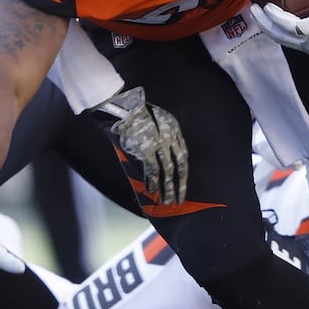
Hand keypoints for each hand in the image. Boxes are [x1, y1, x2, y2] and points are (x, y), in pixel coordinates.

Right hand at [97, 86, 187, 204]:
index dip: (183, 172)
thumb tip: (161, 158)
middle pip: (179, 165)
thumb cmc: (137, 115)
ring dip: (167, 188)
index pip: (183, 155)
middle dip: (180, 185)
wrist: (124, 107)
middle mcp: (170, 137)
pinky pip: (153, 170)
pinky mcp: (147, 149)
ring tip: (167, 201)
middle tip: (180, 199)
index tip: (182, 184)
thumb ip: (162, 137)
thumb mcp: (156, 122)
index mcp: (174, 130)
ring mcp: (160, 144)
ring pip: (168, 171)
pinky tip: (152, 191)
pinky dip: (153, 182)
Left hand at [252, 0, 308, 56]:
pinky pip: (289, 40)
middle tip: (253, 9)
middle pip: (280, 36)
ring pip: (283, 40)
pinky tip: (271, 19)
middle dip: (264, 24)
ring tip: (257, 14)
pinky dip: (278, 31)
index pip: (290, 26)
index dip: (275, 17)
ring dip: (268, 28)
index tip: (266, 5)